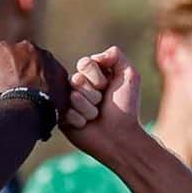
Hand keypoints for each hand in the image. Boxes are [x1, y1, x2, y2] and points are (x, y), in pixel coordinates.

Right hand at [0, 41, 70, 118]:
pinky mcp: (61, 69)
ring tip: (37, 95)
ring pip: (43, 65)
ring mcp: (46, 56)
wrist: (23, 109)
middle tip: (25, 87)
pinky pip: (57, 76)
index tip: (8, 82)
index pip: (6, 55)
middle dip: (26, 68)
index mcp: (4, 49)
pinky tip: (49, 99)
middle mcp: (26, 46)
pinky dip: (54, 85)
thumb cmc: (1, 101)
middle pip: (27, 56)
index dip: (7, 70)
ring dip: (41, 75)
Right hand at [61, 46, 141, 162]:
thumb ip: (116, 56)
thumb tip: (96, 56)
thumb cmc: (126, 107)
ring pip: (72, 97)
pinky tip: (87, 126)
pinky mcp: (62, 119)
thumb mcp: (129, 76)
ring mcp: (68, 103)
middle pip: (76, 80)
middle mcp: (77, 87)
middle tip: (102, 105)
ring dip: (89, 109)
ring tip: (96, 117)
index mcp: (91, 75)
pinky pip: (66, 113)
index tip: (107, 87)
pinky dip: (81, 121)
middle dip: (94, 94)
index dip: (97, 77)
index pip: (84, 63)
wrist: (121, 136)